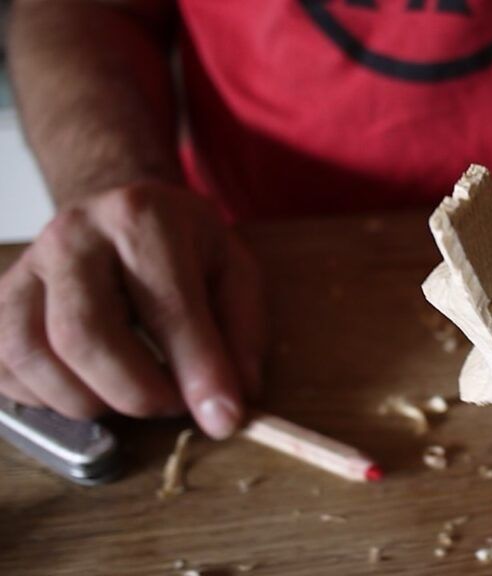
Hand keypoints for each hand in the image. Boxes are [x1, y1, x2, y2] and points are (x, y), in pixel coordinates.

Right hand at [0, 182, 264, 438]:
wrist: (119, 216)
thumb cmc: (183, 249)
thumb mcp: (234, 272)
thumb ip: (240, 334)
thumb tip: (227, 408)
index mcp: (142, 218)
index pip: (167, 305)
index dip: (197, 371)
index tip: (222, 419)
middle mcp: (72, 236)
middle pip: (85, 335)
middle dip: (136, 393)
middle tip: (172, 406)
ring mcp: (25, 267)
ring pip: (32, 355)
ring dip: (88, 401)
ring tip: (133, 397)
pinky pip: (5, 367)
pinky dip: (48, 399)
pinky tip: (90, 389)